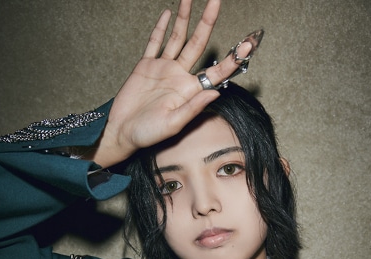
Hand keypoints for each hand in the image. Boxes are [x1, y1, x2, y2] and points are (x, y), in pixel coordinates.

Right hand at [90, 0, 252, 167]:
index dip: (233, 58)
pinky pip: (155, 43)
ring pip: (178, 38)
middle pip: (198, 44)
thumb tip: (216, 93)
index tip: (248, 44)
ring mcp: (163, 69)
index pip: (216, 71)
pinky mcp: (145, 66)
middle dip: (208, 22)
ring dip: (185, 18)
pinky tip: (169, 14)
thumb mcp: (173, 124)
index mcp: (190, 91)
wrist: (122, 132)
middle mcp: (179, 77)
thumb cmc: (147, 134)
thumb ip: (193, 108)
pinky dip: (161, 28)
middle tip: (216, 1)